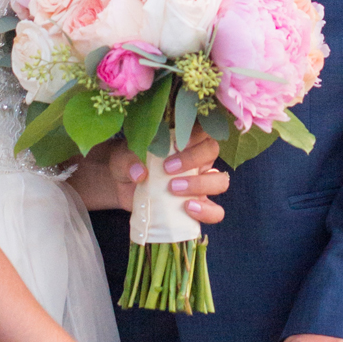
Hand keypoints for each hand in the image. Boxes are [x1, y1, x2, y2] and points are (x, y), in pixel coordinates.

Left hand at [79, 131, 227, 220]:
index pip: (200, 130)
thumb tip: (140, 173)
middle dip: (193, 160)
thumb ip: (129, 160)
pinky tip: (188, 208)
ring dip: (201, 185)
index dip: (192, 137)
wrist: (122, 187)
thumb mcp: (123, 158)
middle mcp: (196, 159)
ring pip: (220, 181)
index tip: (173, 146)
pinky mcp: (197, 205)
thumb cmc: (128, 164)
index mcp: (182, 140)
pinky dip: (207, 211)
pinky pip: (215, 211)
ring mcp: (200, 183)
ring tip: (173, 189)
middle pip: (212, 151)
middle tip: (167, 170)